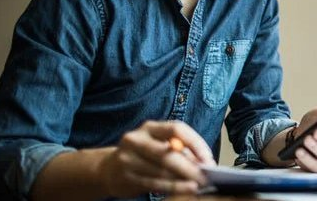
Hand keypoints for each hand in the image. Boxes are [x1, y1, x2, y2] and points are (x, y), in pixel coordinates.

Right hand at [97, 120, 215, 196]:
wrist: (108, 169)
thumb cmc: (143, 155)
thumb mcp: (159, 145)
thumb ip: (180, 150)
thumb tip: (204, 162)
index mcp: (149, 127)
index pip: (176, 129)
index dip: (195, 143)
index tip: (208, 158)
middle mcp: (136, 139)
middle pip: (168, 152)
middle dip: (190, 166)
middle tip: (205, 175)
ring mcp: (128, 158)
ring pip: (161, 170)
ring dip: (183, 179)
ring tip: (199, 184)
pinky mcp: (126, 177)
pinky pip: (154, 183)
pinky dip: (173, 187)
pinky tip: (185, 189)